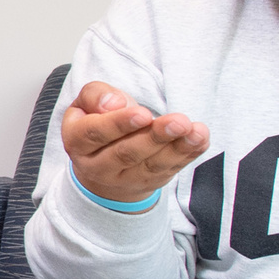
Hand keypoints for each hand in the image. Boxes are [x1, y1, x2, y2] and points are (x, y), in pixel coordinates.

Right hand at [61, 81, 208, 204]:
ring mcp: (126, 179)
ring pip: (152, 165)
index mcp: (77, 142)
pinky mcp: (151, 182)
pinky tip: (200, 139)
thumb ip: (95, 96)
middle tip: (178, 123)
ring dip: (177, 148)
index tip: (143, 114)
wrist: (102, 167)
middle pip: (126, 153)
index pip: (95, 133)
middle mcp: (99, 167)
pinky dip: (188, 154)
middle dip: (154, 138)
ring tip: (195, 131)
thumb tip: (114, 104)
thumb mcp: (85, 104)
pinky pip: (171, 170)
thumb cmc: (96, 124)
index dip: (119, 124)